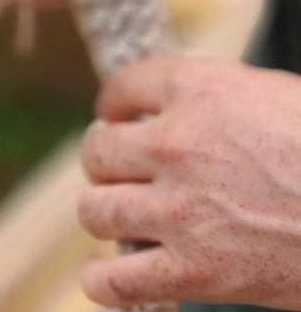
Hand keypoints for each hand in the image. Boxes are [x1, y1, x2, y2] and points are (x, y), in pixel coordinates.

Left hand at [79, 56, 300, 309]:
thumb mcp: (273, 96)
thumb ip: (216, 98)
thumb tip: (179, 107)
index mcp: (199, 92)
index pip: (124, 87)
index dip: (116, 103)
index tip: (117, 114)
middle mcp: (177, 145)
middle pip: (98, 149)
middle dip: (107, 160)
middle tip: (124, 171)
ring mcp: (181, 210)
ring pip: (96, 209)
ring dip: (105, 213)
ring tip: (122, 216)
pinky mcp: (198, 272)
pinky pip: (118, 281)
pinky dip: (104, 281)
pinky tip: (107, 276)